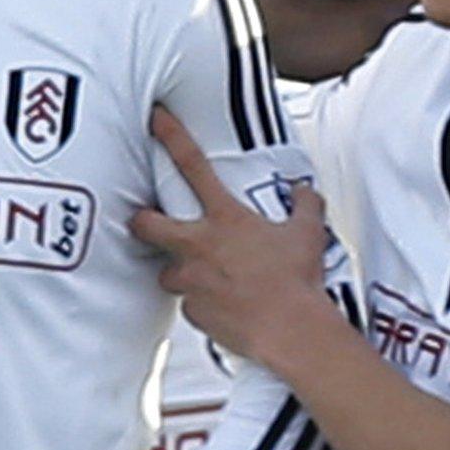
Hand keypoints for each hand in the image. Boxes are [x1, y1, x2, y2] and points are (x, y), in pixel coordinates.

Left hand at [131, 107, 332, 363]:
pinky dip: (201, 303)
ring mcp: (191, 281)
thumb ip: (305, 205)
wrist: (290, 331)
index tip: (155, 118)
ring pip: (166, 272)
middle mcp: (199, 246)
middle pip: (146, 224)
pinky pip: (189, 305)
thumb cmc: (298, 280)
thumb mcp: (309, 233)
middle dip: (140, 220)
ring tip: (198, 275)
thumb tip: (303, 190)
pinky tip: (221, 306)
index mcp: (225, 218)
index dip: (171, 137)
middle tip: (143, 220)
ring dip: (178, 271)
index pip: (193, 166)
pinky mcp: (193, 312)